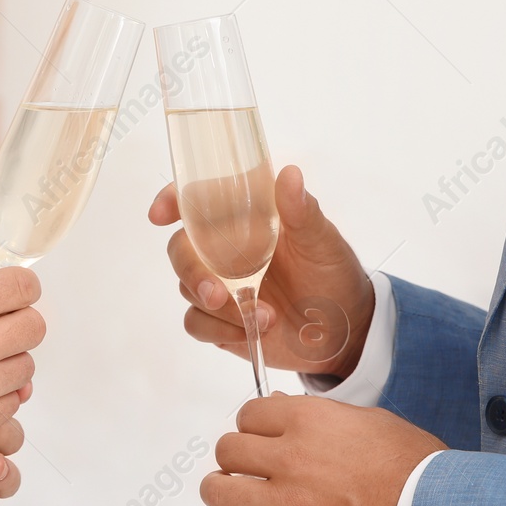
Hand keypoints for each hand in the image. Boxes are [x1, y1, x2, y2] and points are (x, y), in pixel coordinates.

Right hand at [150, 165, 373, 377]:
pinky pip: (196, 323)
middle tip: (217, 293)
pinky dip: (219, 330)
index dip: (171, 201)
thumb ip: (302, 211)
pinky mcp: (219, 322)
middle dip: (192, 271)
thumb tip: (289, 174)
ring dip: (219, 307)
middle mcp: (223, 249)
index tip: (161, 215)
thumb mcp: (322, 241)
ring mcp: (219, 285)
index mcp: (244, 219)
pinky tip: (252, 331)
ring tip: (265, 316)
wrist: (344, 332)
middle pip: (180, 249)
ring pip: (186, 289)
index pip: (196, 200)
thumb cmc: (332, 274)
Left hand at [201, 393, 445, 505]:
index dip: (253, 427)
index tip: (263, 439)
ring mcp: (291, 503)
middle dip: (235, 459)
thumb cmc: (412, 464)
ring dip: (222, 493)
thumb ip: (318, 414)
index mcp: (308, 420)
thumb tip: (276, 407)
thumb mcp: (368, 420)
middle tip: (251, 470)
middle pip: (227, 450)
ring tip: (236, 497)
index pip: (248, 414)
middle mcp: (291, 457)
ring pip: (220, 492)